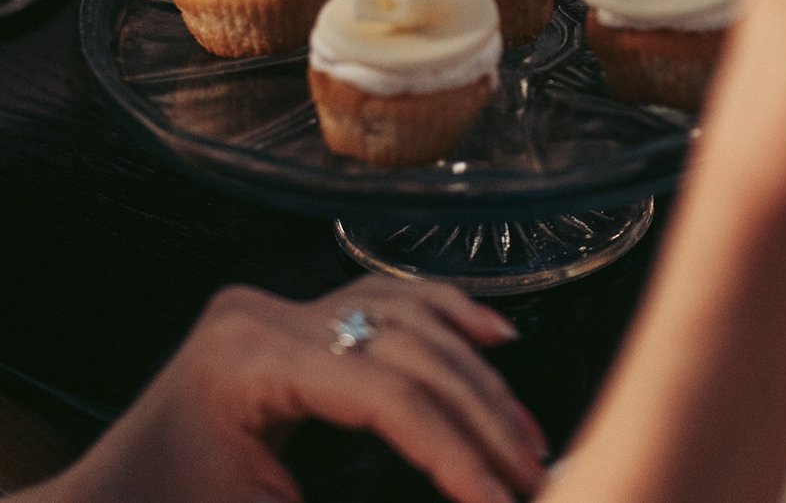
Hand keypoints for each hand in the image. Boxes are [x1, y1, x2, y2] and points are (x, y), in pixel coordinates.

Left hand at [65, 276, 544, 502]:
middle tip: (535, 475)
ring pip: (406, 318)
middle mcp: (264, 316)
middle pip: (408, 351)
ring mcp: (273, 311)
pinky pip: (379, 303)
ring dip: (475, 377)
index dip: (456, 453)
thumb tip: (466, 499)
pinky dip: (443, 319)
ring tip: (524, 435)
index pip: (387, 397)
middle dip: (480, 420)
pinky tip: (493, 340)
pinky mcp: (283, 324)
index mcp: (250, 359)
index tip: (505, 501)